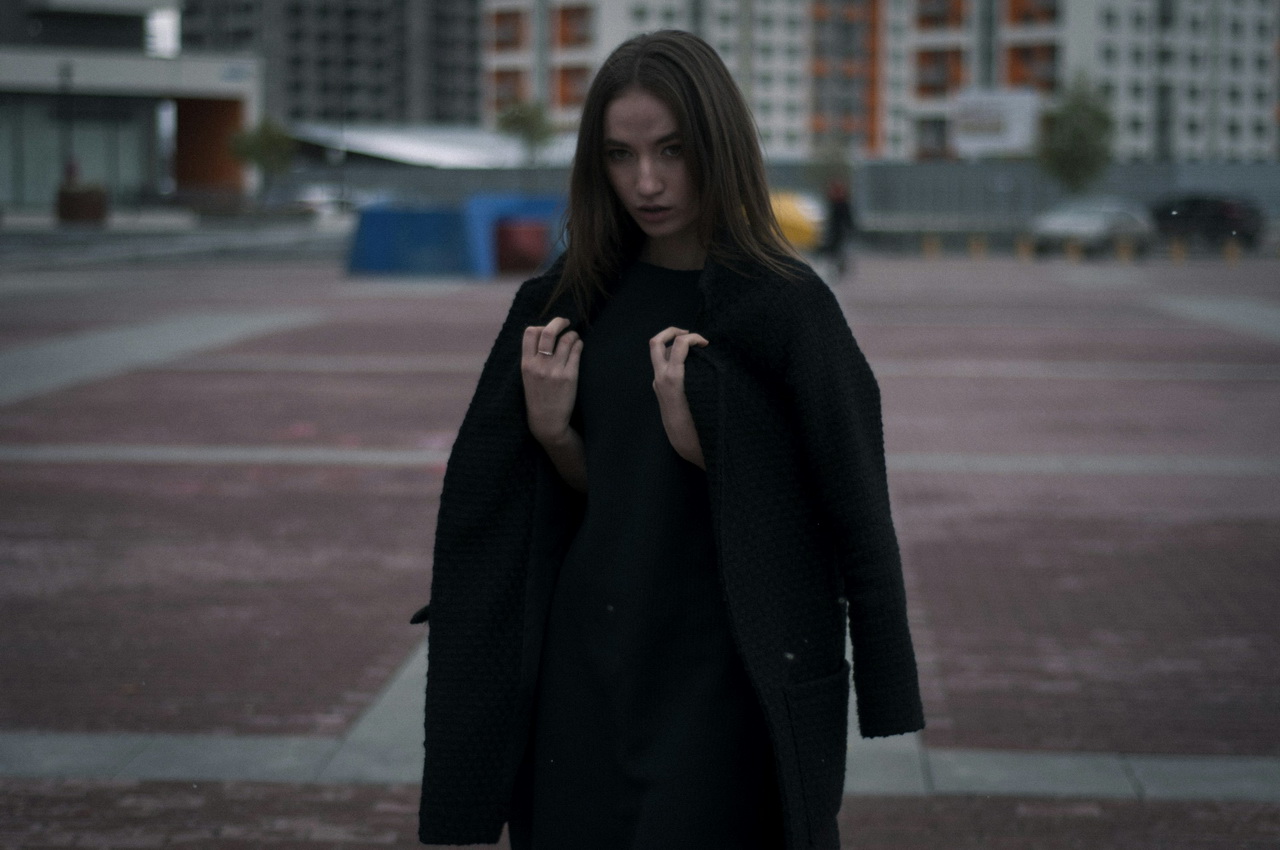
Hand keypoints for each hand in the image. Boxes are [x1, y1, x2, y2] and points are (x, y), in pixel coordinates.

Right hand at [521, 317, 582, 444]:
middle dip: (559, 322)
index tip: (548, 329)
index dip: (541, 326)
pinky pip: (577, 351)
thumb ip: (533, 357)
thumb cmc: (538, 397)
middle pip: (548, 332)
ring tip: (574, 338)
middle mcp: (540, 365)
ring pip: (566, 339)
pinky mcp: (570, 376)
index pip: (530, 333)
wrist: (547, 421)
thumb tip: (544, 334)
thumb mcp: (527, 376)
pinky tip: (579, 346)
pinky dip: (579, 344)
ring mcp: (555, 371)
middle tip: (566, 322)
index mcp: (526, 364)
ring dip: (572, 334)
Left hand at [649, 326, 708, 468]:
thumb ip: (702, 372)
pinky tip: (690, 364)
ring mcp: (658, 383)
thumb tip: (706, 354)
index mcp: (672, 378)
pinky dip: (674, 358)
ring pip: (659, 354)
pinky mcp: (660, 389)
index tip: (707, 343)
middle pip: (656, 342)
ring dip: (674, 346)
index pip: (680, 343)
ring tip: (692, 348)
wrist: (684, 442)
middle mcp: (661, 378)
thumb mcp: (704, 394)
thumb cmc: (700, 422)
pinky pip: (664, 366)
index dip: (694, 337)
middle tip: (690, 334)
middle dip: (672, 331)